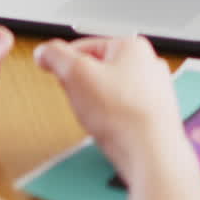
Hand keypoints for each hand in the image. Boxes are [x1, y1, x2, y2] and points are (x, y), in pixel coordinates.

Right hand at [34, 35, 183, 182]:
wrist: (151, 154)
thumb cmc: (123, 115)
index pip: (85, 45)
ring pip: (110, 91)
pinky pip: (122, 111)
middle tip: (79, 100)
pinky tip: (109, 129)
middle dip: (82, 86)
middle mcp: (149, 65)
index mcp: (132, 46)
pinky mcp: (154, 115)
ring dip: (96, 104)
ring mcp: (154, 91)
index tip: (53, 73)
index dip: (64, 62)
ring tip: (97, 118)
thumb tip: (45, 52)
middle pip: (98, 68)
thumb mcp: (76, 75)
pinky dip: (111, 119)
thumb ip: (56, 57)